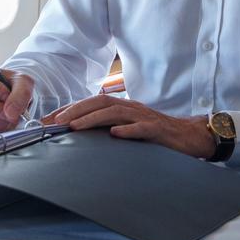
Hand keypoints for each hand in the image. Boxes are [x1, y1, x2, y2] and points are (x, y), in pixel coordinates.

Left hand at [44, 95, 215, 159]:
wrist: (191, 136)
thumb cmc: (158, 135)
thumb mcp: (131, 130)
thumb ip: (111, 129)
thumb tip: (82, 136)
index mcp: (124, 108)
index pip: (93, 103)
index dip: (71, 109)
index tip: (49, 120)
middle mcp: (132, 108)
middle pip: (100, 102)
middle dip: (76, 110)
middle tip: (56, 122)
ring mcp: (145, 118)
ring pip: (117, 113)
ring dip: (94, 119)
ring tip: (75, 127)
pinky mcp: (159, 130)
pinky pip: (142, 128)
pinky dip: (128, 130)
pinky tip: (114, 134)